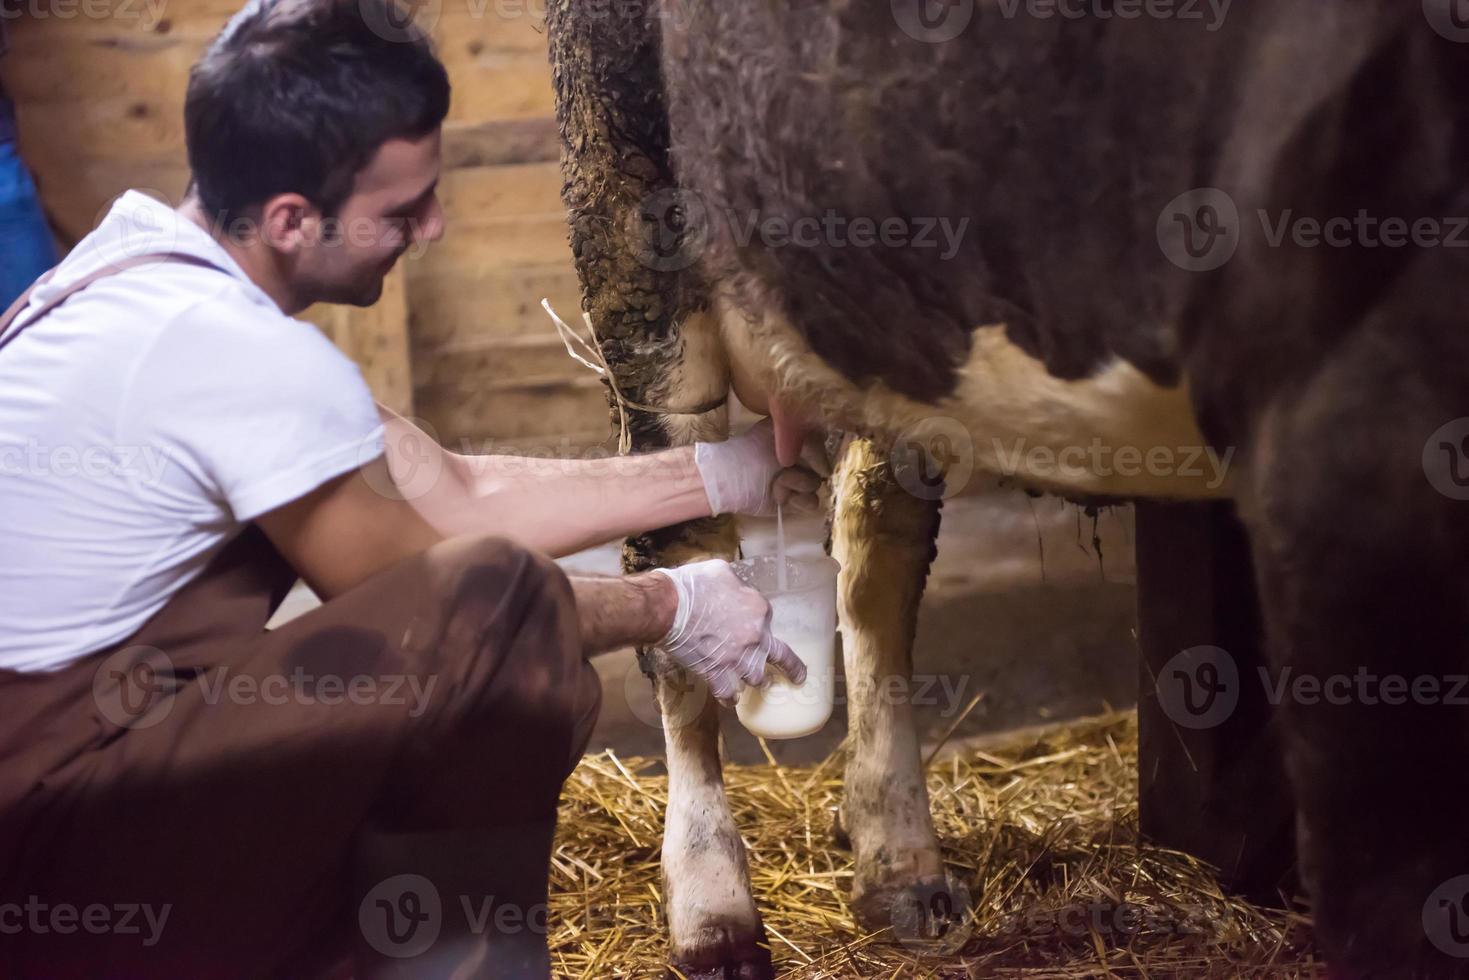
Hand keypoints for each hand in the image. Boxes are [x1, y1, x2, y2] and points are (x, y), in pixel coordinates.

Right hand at [648, 559, 807, 705]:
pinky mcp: (717, 673)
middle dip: (791, 667)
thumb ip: (734, 582)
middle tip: (797, 677)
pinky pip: (728, 693)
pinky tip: (730, 700)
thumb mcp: (720, 571)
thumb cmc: (692, 585)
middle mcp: (755, 637)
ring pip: (756, 678)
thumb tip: (732, 586)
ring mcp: (737, 659)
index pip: (766, 617)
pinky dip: (729, 698)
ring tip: (759, 684)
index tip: (747, 620)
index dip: (756, 619)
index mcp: (759, 609)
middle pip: (779, 656)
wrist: (668, 608)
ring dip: (756, 681)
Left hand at [694, 418, 825, 516]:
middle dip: (805, 467)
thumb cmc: (747, 452)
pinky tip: (779, 496)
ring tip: (776, 483)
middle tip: (782, 467)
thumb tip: (826, 467)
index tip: (804, 452)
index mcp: (797, 440)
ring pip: (817, 485)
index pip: (823, 442)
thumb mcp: (773, 432)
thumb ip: (804, 438)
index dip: (816, 450)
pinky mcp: (795, 502)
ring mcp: (800, 482)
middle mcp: (802, 460)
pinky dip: (797, 501)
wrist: (727, 480)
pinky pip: (812, 503)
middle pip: (824, 465)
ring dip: (797, 484)